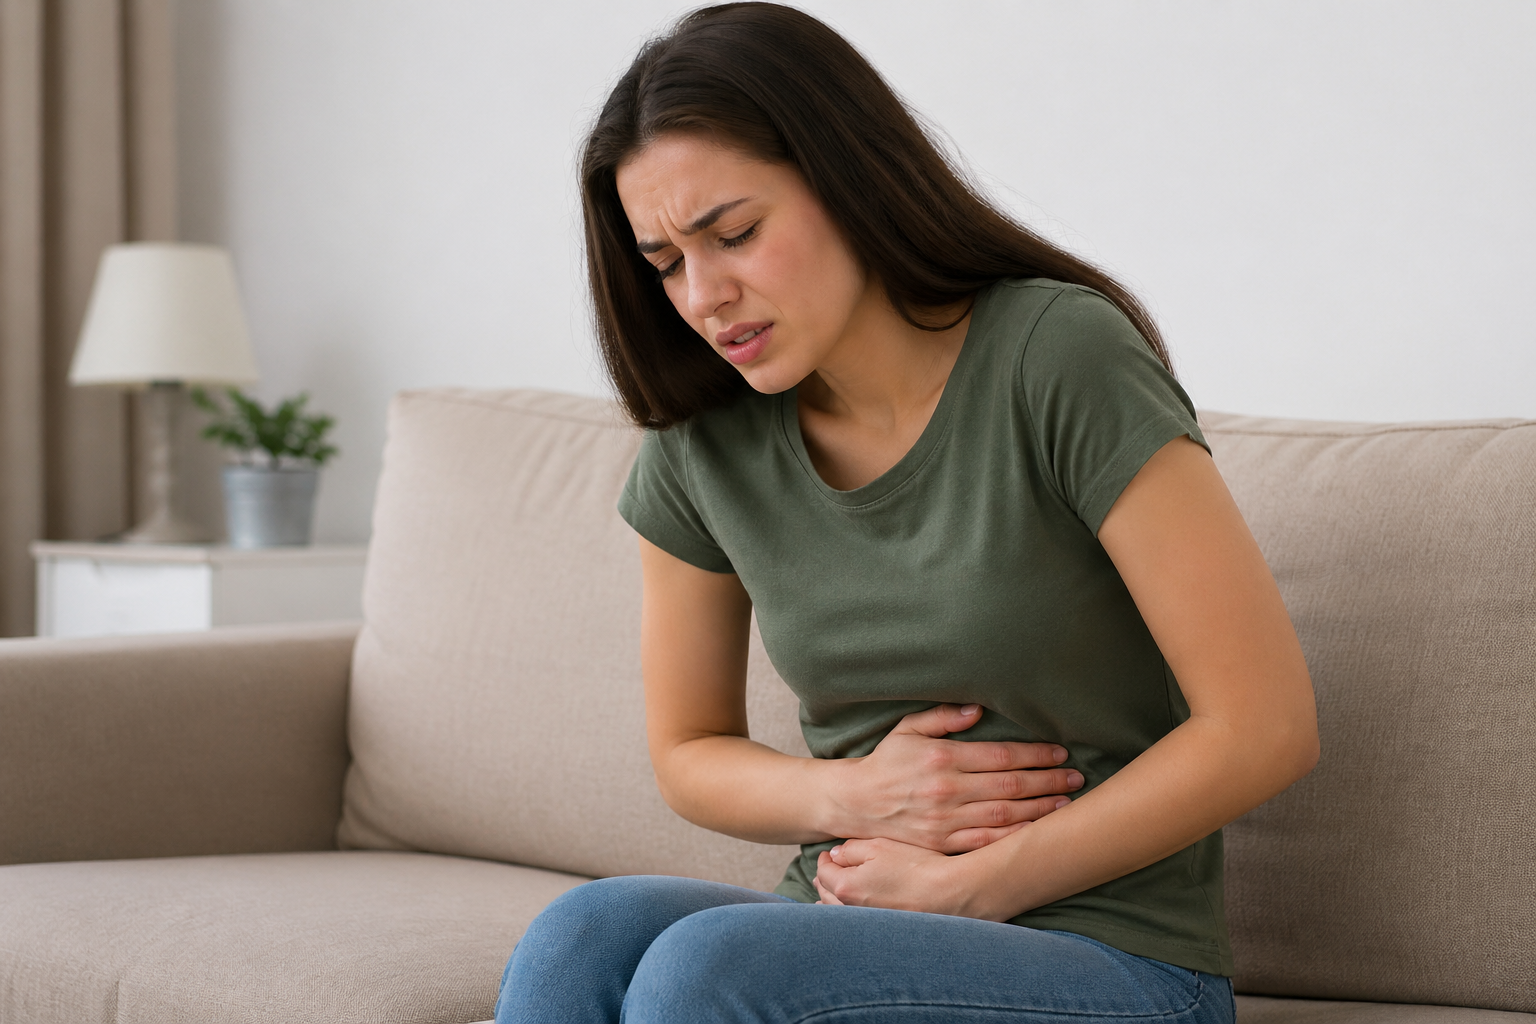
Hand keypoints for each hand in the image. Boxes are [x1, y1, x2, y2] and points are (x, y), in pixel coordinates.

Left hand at [813, 838, 996, 917]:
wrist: (947, 893)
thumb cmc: (915, 865)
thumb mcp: (879, 846)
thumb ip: (851, 849)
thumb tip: (835, 855)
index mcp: (846, 886)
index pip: (823, 872)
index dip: (824, 860)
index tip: (827, 853)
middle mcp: (851, 910)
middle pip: (826, 894)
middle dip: (823, 880)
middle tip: (824, 870)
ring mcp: (866, 924)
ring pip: (837, 913)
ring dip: (830, 901)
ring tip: (826, 894)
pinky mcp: (881, 932)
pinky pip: (855, 923)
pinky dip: (846, 915)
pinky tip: (850, 912)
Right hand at [827, 704, 1081, 852]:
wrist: (855, 803)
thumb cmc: (885, 761)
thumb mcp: (907, 729)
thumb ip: (943, 717)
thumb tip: (977, 709)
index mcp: (943, 758)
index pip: (1000, 755)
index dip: (1034, 754)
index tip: (1059, 752)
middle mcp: (947, 790)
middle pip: (1010, 785)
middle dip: (1048, 780)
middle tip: (1075, 776)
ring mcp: (946, 820)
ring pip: (1004, 815)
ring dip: (1040, 809)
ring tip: (1066, 803)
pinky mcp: (942, 844)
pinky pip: (986, 841)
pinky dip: (1013, 837)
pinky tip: (1036, 832)